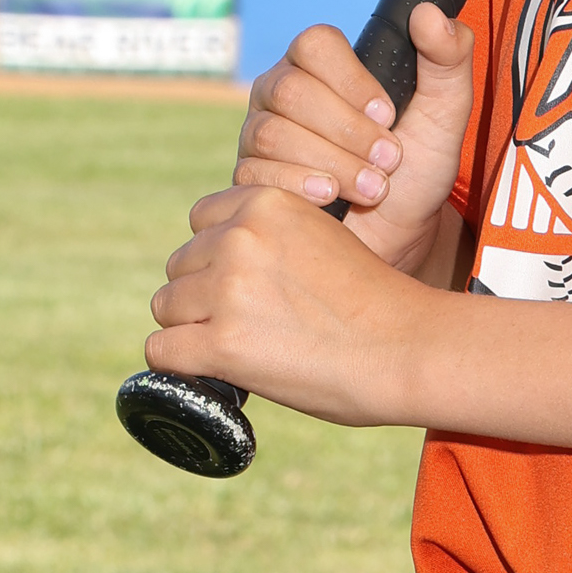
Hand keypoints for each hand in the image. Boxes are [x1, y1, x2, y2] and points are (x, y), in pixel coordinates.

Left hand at [145, 184, 429, 425]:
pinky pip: (162, 352)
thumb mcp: (320, 237)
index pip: (201, 220)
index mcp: (266, 203)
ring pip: (166, 308)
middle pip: (180, 266)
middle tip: (250, 324)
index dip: (217, 255)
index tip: (244, 283)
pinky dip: (182, 366)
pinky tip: (214, 370)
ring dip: (193, 330)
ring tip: (242, 347)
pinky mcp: (222, 343)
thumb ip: (272, 238)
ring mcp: (228, 290)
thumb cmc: (375, 301)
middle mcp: (239, 237)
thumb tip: (220, 265)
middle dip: (203, 295)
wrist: (408, 347)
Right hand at [231, 8, 474, 273]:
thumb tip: (427, 11)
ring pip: (272, 134)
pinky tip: (331, 201)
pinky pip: (255, 175)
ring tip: (373, 188)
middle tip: (389, 161)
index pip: (315, 44)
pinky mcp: (248, 178)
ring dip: (333, 164)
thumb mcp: (446, 111)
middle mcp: (281, 91)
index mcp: (321, 64)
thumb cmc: (419, 167)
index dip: (352, 81)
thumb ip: (448, 56)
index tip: (389, 115)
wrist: (400, 234)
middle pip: (290, 90)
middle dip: (347, 131)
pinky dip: (301, 188)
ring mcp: (258, 134)